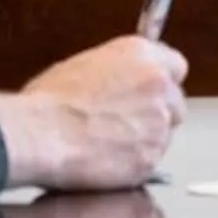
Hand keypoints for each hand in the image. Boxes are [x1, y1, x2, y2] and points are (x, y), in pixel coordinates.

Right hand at [0, 36, 188, 189]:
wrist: (41, 134)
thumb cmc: (50, 101)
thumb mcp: (84, 66)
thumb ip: (117, 72)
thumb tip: (121, 82)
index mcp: (141, 55)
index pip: (176, 66)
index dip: (162, 83)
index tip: (152, 93)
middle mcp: (158, 84)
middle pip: (175, 103)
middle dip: (156, 114)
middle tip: (125, 123)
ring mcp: (159, 122)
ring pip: (165, 135)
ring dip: (145, 140)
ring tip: (108, 143)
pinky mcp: (152, 156)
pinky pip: (151, 161)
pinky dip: (134, 163)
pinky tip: (107, 159)